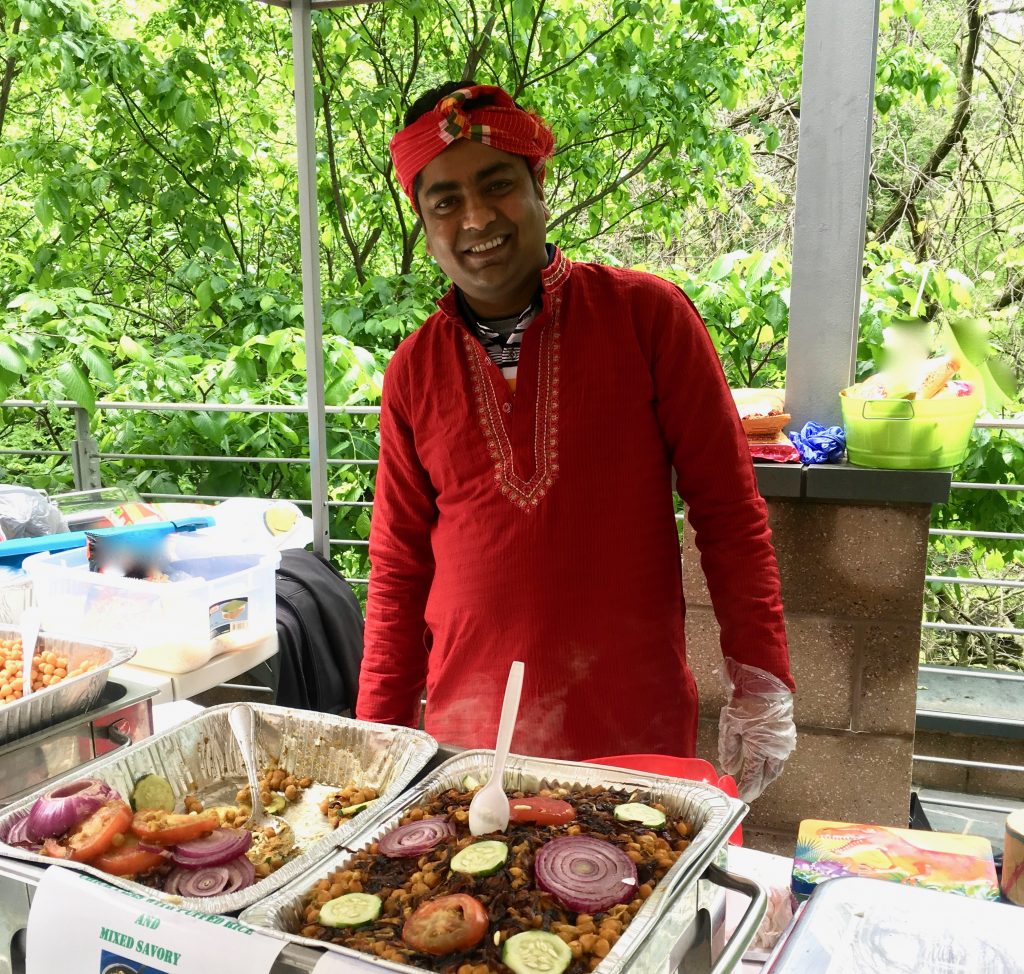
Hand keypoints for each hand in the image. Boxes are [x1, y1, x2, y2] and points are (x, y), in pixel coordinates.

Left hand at [717, 661, 795, 801]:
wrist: (765, 684)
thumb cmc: (745, 703)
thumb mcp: (730, 725)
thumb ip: (729, 749)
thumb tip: (728, 768)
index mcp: (760, 749)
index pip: (753, 776)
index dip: (747, 787)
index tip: (742, 796)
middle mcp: (775, 750)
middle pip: (768, 775)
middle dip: (759, 785)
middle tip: (751, 793)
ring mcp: (783, 743)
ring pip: (776, 766)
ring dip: (767, 776)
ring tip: (759, 781)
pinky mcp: (787, 735)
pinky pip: (780, 756)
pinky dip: (772, 763)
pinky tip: (766, 763)